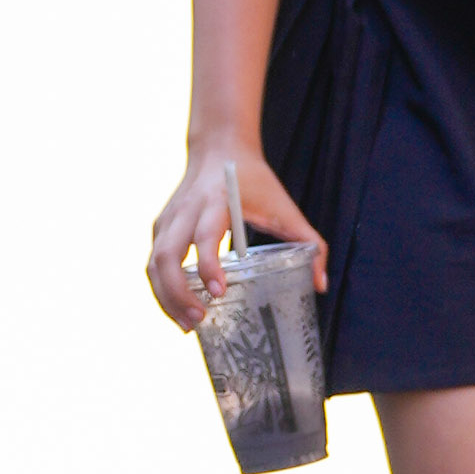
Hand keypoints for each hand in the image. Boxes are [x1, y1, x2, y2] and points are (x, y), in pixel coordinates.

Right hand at [147, 143, 323, 329]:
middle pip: (166, 255)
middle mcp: (185, 210)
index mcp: (215, 200)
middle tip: (200, 319)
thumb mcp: (284, 206)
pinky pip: (153, 264)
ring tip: (188, 326)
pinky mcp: (161, 228)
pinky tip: (180, 311)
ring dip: (166, 298)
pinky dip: (162, 290)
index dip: (209, 265)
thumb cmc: (254, 179)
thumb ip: (309, 242)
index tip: (219, 293)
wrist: (219, 147)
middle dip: (178, 293)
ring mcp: (168, 219)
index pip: (205, 235)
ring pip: (153, 264)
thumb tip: (321, 284)